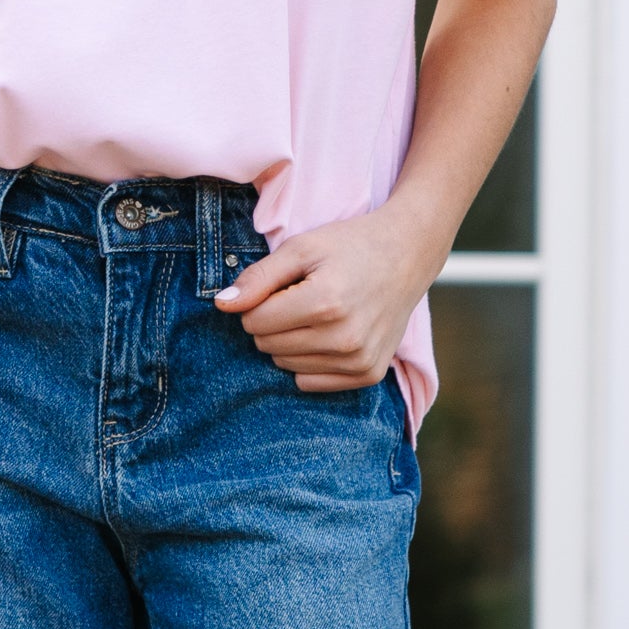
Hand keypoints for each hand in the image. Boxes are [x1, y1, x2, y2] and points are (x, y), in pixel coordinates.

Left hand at [214, 208, 435, 392]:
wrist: (407, 254)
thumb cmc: (350, 246)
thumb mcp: (301, 248)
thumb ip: (258, 278)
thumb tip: (221, 305)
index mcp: (324, 303)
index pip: (254, 322)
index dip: (258, 302)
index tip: (281, 286)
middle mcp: (343, 339)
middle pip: (267, 347)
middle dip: (273, 322)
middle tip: (301, 297)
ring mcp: (359, 361)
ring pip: (286, 365)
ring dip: (290, 341)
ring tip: (319, 313)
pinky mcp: (368, 374)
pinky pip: (310, 382)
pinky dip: (309, 361)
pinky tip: (329, 334)